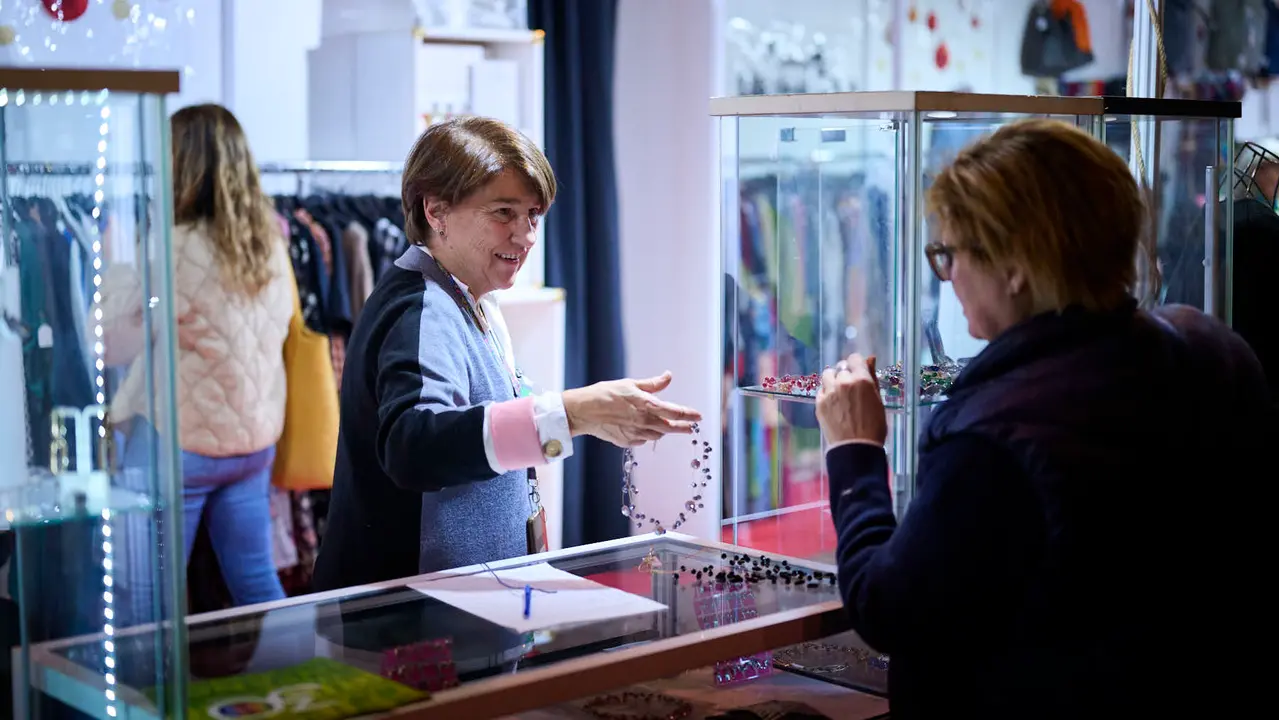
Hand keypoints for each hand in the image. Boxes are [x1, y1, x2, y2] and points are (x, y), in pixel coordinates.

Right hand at [562, 371, 702, 447]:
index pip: (675, 412)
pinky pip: (643, 440)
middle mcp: (644, 422)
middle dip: (682, 427)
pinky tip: (643, 430)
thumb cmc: (604, 394)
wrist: (583, 411)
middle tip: (691, 428)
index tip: (698, 416)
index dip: (689, 414)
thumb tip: (668, 376)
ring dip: (664, 431)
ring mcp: (636, 434)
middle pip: (670, 428)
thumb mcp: (630, 384)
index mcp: (647, 405)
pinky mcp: (626, 442)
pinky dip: (646, 435)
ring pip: (657, 435)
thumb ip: (652, 384)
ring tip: (667, 427)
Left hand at [816, 354, 887, 446]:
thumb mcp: (878, 400)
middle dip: (846, 373)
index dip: (857, 364)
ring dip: (833, 379)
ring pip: (827, 375)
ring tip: (839, 391)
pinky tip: (834, 402)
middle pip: (841, 367)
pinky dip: (826, 392)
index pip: (854, 359)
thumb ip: (872, 378)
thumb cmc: (873, 426)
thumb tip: (870, 359)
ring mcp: (829, 392)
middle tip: (851, 386)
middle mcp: (843, 382)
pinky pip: (821, 389)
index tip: (858, 370)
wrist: (856, 448)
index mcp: (861, 380)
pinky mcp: (819, 403)